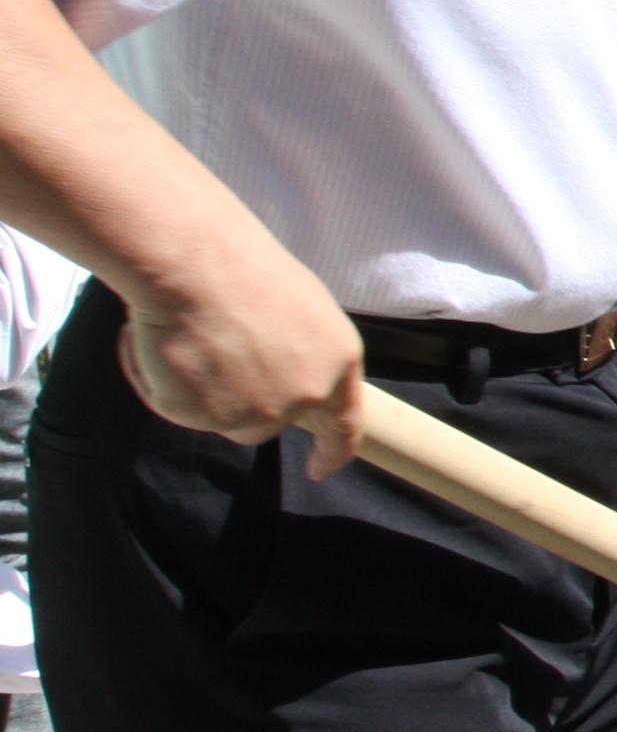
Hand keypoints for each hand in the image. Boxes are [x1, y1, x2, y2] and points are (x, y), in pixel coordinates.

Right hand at [118, 229, 368, 474]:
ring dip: (198, 385)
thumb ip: (298, 354)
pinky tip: (161, 338)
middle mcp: (302, 397)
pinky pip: (171, 404)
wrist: (196, 262)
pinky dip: (156, 376)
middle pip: (265, 424)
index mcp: (338, 364)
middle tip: (211, 348)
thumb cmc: (246, 268)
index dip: (333, 452)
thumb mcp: (300, 310)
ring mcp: (254, 412)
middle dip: (239, 399)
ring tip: (189, 332)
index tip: (319, 468)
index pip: (344, 426)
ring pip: (219, 418)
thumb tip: (275, 376)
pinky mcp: (201, 417)